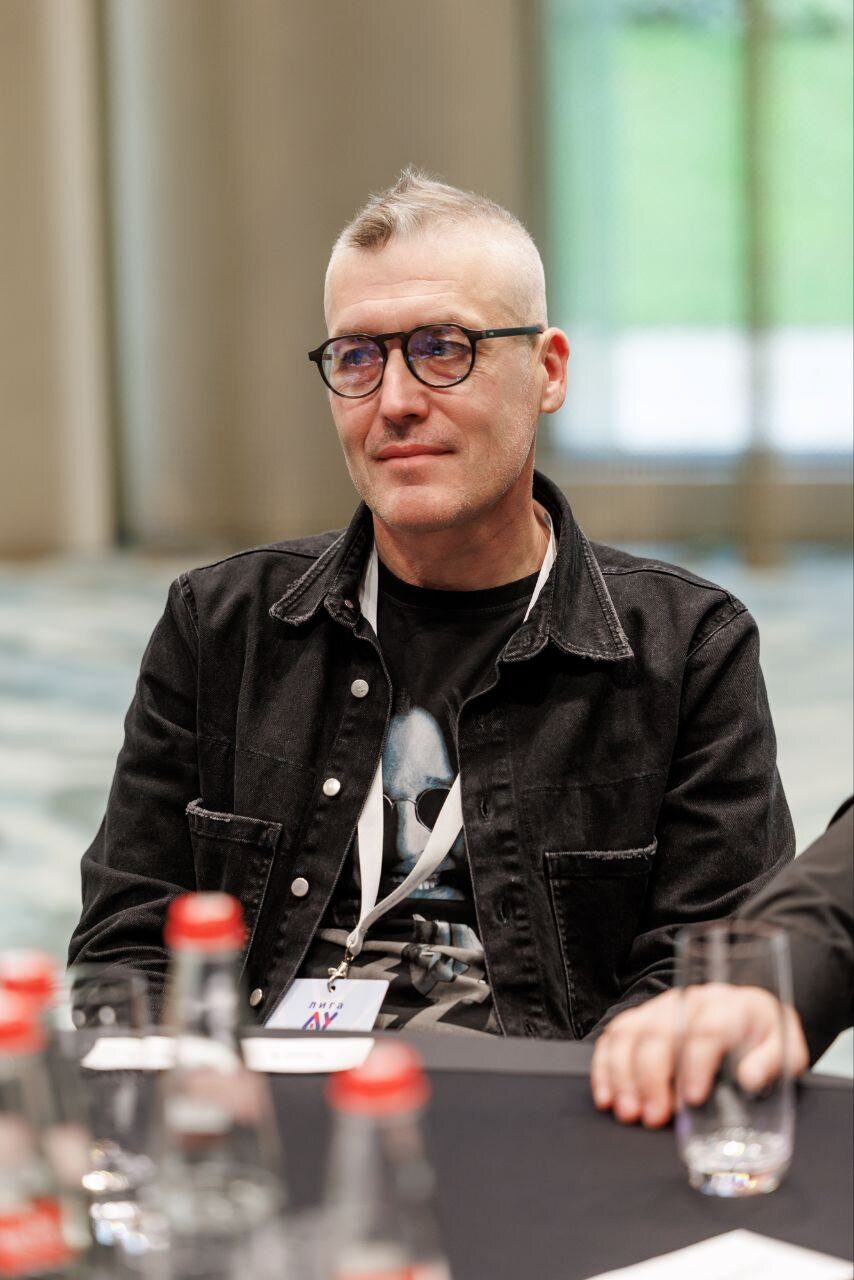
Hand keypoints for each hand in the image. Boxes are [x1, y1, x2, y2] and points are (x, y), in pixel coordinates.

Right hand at [590, 985, 808, 1127]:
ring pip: (630, 1032)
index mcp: (729, 1007)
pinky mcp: (642, 1018)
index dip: (696, 1062)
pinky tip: (607, 1095)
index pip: (706, 1028)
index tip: (693, 1098)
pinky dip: (604, 1065)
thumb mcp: (787, 1048)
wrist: (748, 1012)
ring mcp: (661, 1007)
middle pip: (660, 1031)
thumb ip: (772, 1062)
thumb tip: (750, 1078)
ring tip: (628, 1112)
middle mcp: (689, 1000)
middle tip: (653, 1116)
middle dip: (651, 1076)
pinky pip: (614, 1035)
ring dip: (623, 1074)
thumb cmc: (764, 1035)